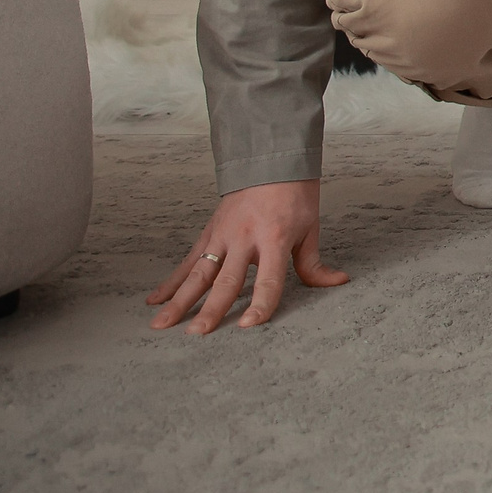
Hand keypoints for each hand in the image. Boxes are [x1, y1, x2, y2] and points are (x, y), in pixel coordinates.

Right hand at [146, 179, 347, 333]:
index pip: (268, 280)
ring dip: (179, 300)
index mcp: (274, 239)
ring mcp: (222, 236)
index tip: (248, 326)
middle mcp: (245, 239)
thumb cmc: (295, 193)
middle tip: (197, 333)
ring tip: (161, 324)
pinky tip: (155, 300)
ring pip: (198, 274)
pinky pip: (188, 261)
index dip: (260, 304)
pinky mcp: (209, 232)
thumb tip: (336, 282)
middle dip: (211, 309)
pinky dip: (171, 281)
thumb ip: (313, 262)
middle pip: (226, 281)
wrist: (271, 158)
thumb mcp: (310, 227)